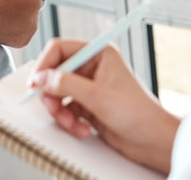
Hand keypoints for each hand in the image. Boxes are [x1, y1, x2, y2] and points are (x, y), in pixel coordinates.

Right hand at [28, 40, 178, 173]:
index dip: (45, 65)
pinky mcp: (88, 105)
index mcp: (98, 54)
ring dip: (61, 112)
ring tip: (72, 124)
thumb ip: (66, 85)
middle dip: (53, 95)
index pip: (59, 49)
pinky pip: (65, 109)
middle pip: (55, 73)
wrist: (154, 141)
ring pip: (58, 94)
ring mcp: (89, 87)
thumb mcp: (98, 97)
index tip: (36, 83)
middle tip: (54, 109)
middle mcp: (92, 67)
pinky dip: (69, 121)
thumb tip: (41, 78)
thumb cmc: (139, 114)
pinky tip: (82, 129)